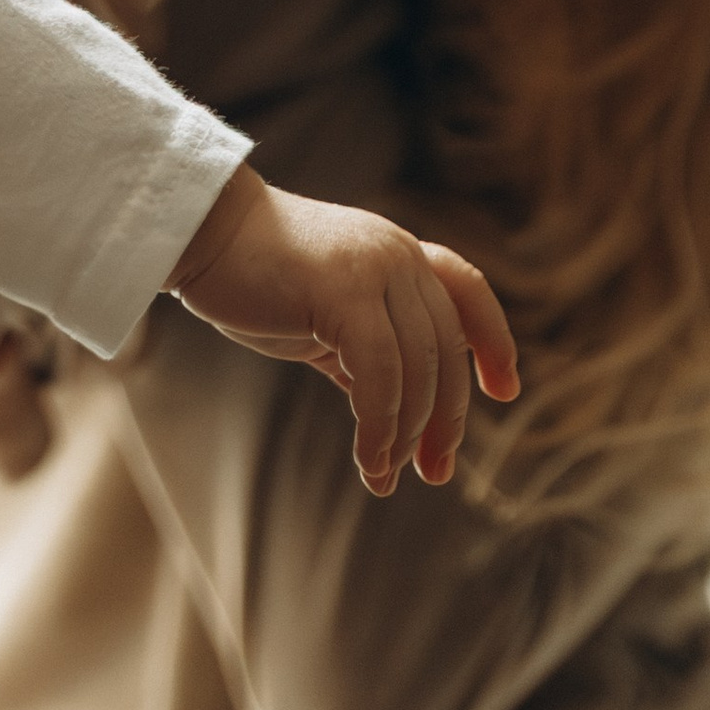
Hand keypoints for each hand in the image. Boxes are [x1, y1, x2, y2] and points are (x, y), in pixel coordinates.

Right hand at [168, 165, 520, 495]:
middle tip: (435, 471)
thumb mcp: (326, 318)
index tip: (505, 389)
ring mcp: (376, 269)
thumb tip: (392, 432)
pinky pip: (381, 375)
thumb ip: (366, 355)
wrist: (204, 234)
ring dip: (406, 434)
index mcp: (400, 253)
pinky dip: (380, 427)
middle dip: (446, 418)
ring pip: (417, 369)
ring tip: (386, 475)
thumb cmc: (256, 276)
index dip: (495, 340)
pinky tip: (369, 463)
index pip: (469, 291)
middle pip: (446, 350)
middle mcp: (399, 256)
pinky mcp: (346, 292)